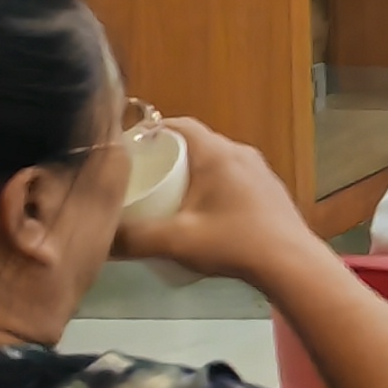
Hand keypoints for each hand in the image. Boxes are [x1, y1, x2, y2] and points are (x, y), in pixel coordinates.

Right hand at [120, 118, 311, 280]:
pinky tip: (200, 211)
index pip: (179, 124)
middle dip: (166, 156)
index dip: (151, 131)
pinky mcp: (268, 189)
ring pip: (215, 160)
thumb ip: (132, 240)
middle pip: (195, 143)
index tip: (128, 147)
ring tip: (164, 195)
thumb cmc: (233, 242)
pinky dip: (211, 184)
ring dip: (190, 172)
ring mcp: (259, 170)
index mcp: (217, 153)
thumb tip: (97, 241)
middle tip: (140, 176)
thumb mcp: (175, 241)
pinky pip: (232, 176)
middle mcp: (240, 153)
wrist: (290, 262)